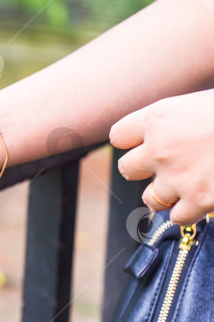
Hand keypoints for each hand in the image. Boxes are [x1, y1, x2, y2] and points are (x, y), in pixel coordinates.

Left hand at [110, 89, 213, 223]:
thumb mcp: (196, 104)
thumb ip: (173, 122)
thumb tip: (160, 135)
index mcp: (157, 118)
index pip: (119, 136)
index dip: (132, 141)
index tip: (144, 144)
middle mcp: (158, 148)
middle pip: (126, 169)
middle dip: (142, 170)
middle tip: (165, 168)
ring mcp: (176, 177)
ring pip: (150, 198)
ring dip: (164, 195)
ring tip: (185, 187)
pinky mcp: (198, 200)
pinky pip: (178, 217)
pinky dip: (188, 212)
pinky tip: (202, 201)